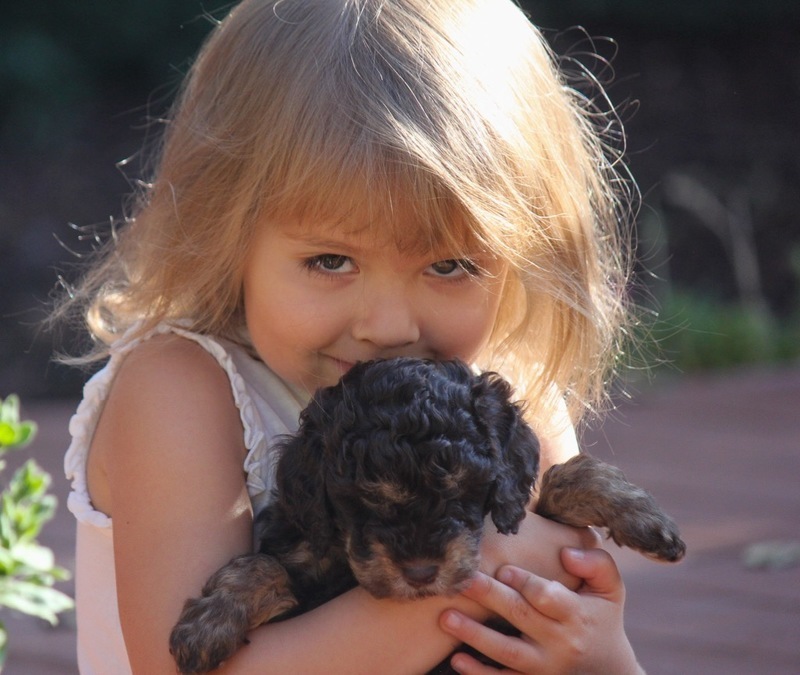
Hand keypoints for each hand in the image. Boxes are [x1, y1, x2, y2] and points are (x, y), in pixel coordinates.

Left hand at [439, 548, 643, 673]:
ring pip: (506, 652)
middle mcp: (559, 643)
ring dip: (474, 635)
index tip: (502, 569)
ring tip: (446, 617)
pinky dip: (479, 673)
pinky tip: (456, 660)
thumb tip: (566, 553)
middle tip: (463, 580)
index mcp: (577, 615)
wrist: (609, 672)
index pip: (548, 597)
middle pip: (521, 617)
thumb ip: (597, 564)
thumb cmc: (601, 618)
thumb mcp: (610, 590)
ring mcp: (543, 667)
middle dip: (490, 598)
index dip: (525, 582)